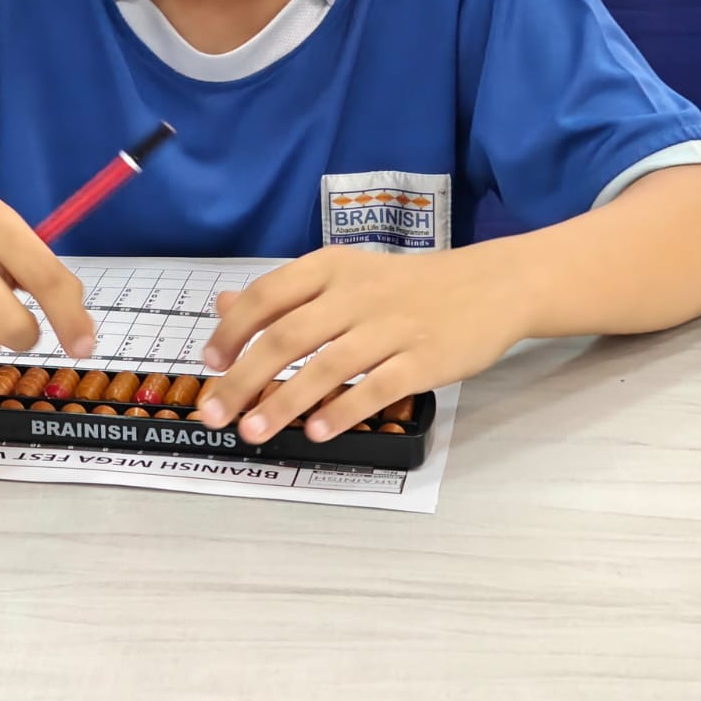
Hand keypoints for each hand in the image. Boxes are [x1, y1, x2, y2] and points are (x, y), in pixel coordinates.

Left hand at [195, 246, 529, 442]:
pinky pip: (376, 388)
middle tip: (214, 412)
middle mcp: (357, 294)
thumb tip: (225, 307)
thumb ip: (286, 294)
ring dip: (284, 403)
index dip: (233, 332)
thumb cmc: (406, 287)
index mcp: (332, 268)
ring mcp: (393, 327)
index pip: (268, 295)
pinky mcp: (425, 359)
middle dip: (243, 379)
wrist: (490, 286)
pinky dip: (343, 411)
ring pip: (327, 366)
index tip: (210, 364)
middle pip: (287, 337)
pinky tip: (317, 432)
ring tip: (253, 431)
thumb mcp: (345, 276)